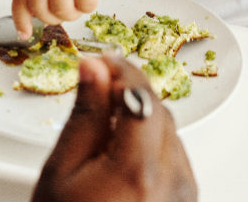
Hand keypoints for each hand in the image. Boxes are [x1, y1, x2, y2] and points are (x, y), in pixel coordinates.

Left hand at [12, 0, 124, 37]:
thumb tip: (36, 18)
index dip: (21, 19)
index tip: (25, 34)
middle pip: (40, 8)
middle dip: (53, 19)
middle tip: (65, 13)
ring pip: (61, 10)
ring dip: (73, 14)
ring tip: (80, 1)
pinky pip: (84, 6)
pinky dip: (90, 6)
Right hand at [33, 54, 196, 201]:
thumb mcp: (61, 170)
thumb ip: (84, 115)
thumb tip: (94, 68)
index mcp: (137, 172)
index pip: (141, 97)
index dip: (122, 70)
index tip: (103, 58)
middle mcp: (172, 183)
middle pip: (158, 111)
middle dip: (129, 91)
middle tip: (98, 82)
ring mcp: (184, 194)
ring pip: (168, 129)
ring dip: (140, 114)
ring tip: (104, 123)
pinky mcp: (186, 199)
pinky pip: (174, 153)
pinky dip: (151, 139)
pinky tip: (121, 148)